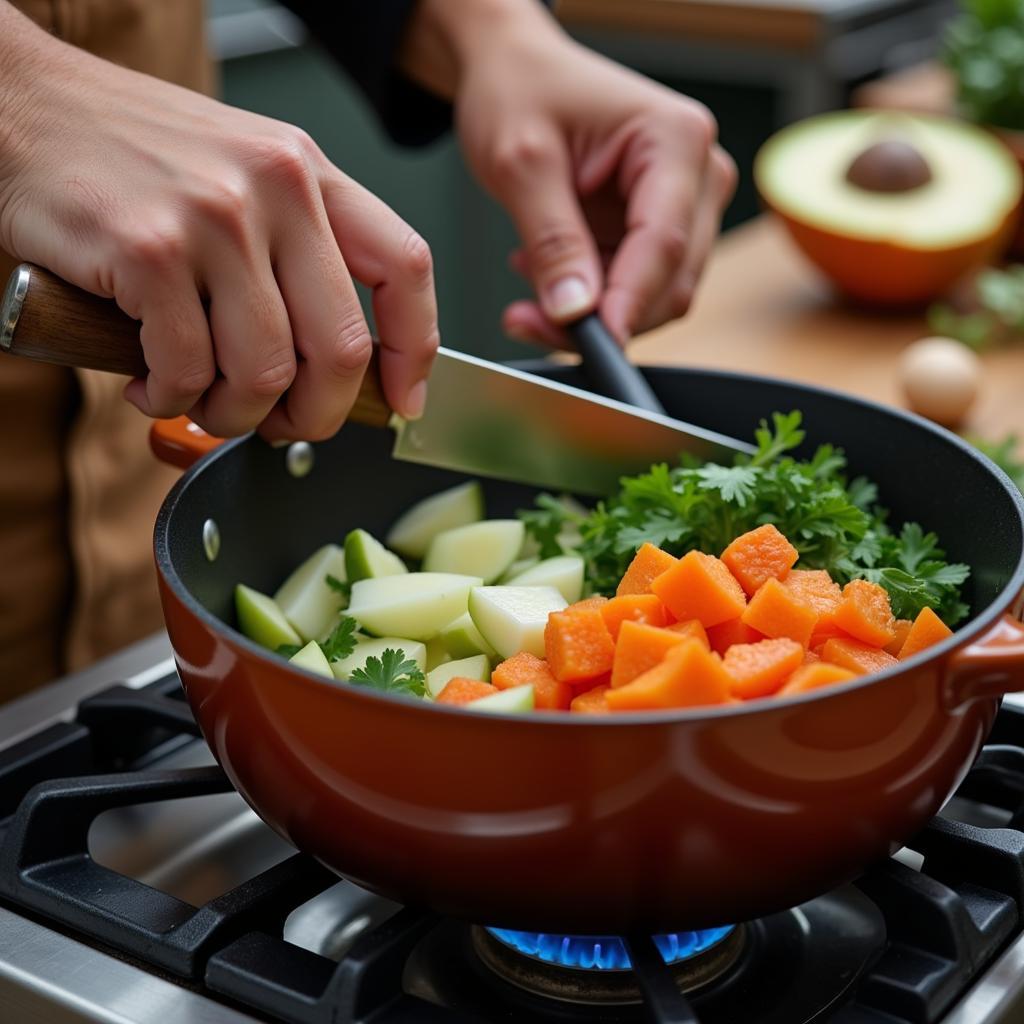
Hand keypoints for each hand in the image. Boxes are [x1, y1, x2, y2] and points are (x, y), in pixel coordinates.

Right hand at [0, 5, 437, 438]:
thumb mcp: (243, 177)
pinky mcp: (149, 252)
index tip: (401, 398)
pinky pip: (188, 371)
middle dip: (315, 415)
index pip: (405, 268)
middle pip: (340, 349)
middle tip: (281, 424)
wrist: (23, 105)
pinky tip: (150, 382)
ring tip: (199, 398)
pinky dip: (170, 399)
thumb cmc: (133, 155)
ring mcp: (214, 219)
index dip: (413, 350)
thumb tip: (342, 367)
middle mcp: (275, 189)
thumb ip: (297, 254)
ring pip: (264, 373)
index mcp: (309, 172)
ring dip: (232, 413)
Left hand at [404, 0, 735, 346]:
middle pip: (670, 281)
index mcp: (675, 140)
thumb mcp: (521, 162)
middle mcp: (695, 174)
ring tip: (527, 290)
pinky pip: (633, 290)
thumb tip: (575, 310)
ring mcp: (682, 206)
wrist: (513, 72)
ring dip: (590, 313)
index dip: (628, 302)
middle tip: (529, 322)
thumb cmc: (521, 90)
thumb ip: (552, 240)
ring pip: (654, 296)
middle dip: (603, 316)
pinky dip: (588, 300)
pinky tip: (546, 274)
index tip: (595, 342)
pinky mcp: (657, 229)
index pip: (664, 244)